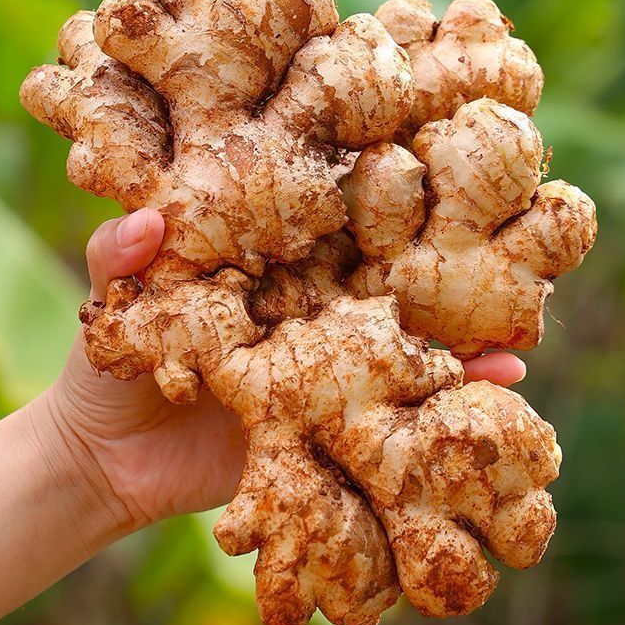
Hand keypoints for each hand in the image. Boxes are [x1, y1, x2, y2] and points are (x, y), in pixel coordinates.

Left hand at [43, 208, 527, 534]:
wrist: (106, 464)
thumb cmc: (104, 374)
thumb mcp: (112, 307)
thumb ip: (120, 258)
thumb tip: (149, 220)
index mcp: (259, 266)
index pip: (320, 221)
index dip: (367, 193)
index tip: (424, 160)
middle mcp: (301, 307)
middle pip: (376, 275)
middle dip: (433, 256)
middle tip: (501, 233)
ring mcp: (319, 364)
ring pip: (398, 339)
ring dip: (455, 329)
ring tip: (520, 318)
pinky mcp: (326, 419)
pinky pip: (391, 407)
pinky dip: (442, 394)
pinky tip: (499, 383)